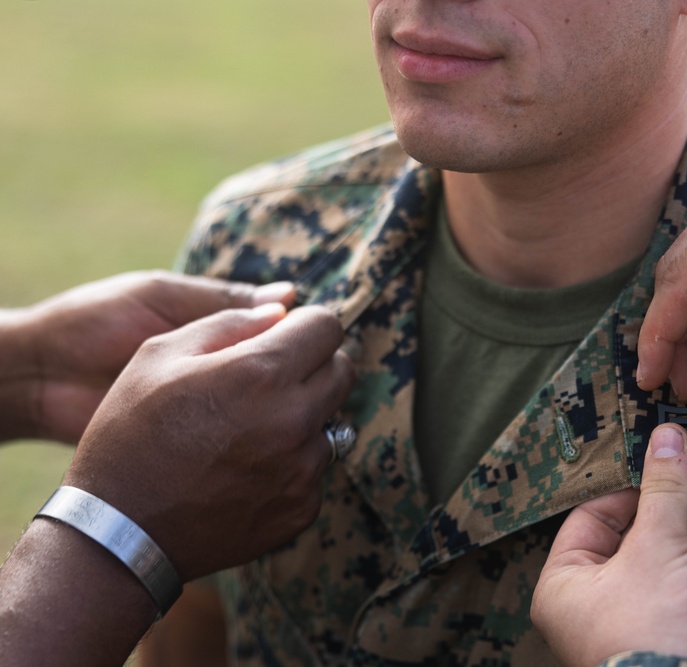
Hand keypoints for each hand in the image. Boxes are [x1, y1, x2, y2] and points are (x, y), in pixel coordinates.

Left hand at [0, 270, 295, 442]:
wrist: (34, 376)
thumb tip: (292, 297)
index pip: (280, 332)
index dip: (303, 338)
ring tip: (308, 422)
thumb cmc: (91, 323)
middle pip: (283, 379)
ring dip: (286, 419)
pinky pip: (237, 445)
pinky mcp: (193, 441)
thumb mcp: (158, 299)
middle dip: (303, 383)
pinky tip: (275, 450)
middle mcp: (219, 370)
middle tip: (321, 391)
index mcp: (214, 328)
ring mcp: (208, 408)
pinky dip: (259, 449)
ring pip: (267, 416)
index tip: (325, 347)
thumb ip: (220, 302)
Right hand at [61, 303, 354, 579]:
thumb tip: (280, 311)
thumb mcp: (159, 356)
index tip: (285, 336)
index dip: (306, 325)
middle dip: (314, 365)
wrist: (118, 534)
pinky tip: (245, 471)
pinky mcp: (302, 508)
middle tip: (270, 380)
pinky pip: (314, 470)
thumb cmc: (131, 435)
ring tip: (248, 432)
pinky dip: (291, 464)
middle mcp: (294, 420)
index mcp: (261, 373)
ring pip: (330, 423)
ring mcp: (302, 470)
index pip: (328, 326)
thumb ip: (229, 323)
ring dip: (302, 418)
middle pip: (343, 371)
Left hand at [532, 424, 686, 666]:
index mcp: (563, 587)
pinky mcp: (673, 644)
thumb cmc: (658, 633)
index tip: (667, 454)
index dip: (633, 483)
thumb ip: (665, 490)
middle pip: (638, 541)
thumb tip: (667, 437)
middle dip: (675, 529)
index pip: (593, 515)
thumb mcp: (660, 547)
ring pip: (675, 572)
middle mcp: (591, 611)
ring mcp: (634, 630)